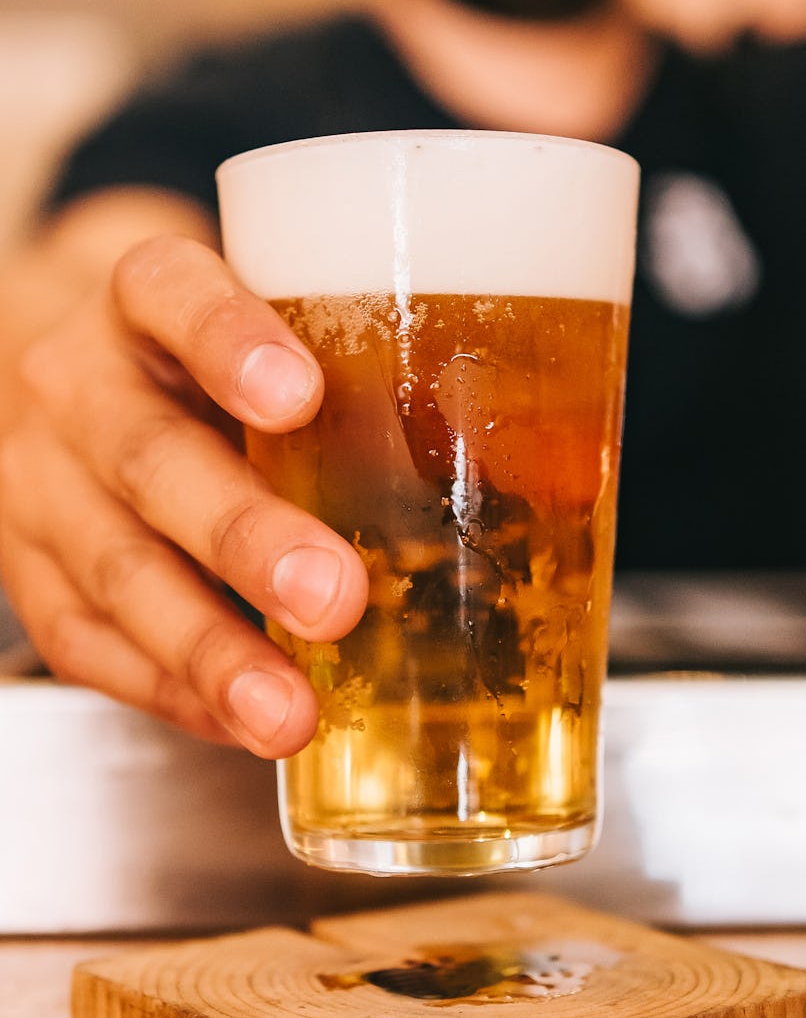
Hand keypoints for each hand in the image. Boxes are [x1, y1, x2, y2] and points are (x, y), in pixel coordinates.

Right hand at [0, 224, 368, 756]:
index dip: (228, 341)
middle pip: (147, 458)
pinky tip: (243, 725)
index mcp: (147, 301)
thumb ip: (374, 375)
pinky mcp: (37, 576)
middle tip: (335, 596)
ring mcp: (48, 487)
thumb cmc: (216, 367)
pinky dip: (174, 693)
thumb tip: (542, 468)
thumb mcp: (279, 331)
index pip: (170, 292)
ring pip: (117, 571)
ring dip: (210, 651)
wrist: (87, 391)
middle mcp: (83, 386)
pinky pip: (91, 645)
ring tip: (289, 712)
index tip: (299, 394)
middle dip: (243, 537)